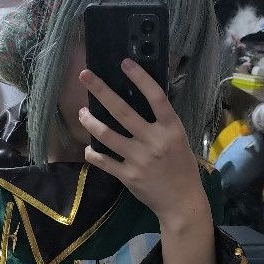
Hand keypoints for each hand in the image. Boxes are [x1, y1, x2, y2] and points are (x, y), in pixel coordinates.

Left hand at [78, 60, 207, 227]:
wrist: (181, 201)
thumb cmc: (181, 166)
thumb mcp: (178, 139)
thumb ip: (161, 122)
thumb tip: (140, 99)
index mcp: (171, 128)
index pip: (156, 97)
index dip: (140, 78)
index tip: (124, 62)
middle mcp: (154, 141)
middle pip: (123, 111)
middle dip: (101, 91)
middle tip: (84, 76)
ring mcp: (139, 159)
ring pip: (107, 135)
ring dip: (90, 122)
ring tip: (81, 113)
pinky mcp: (128, 176)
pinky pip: (104, 161)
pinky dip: (93, 154)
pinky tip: (88, 148)